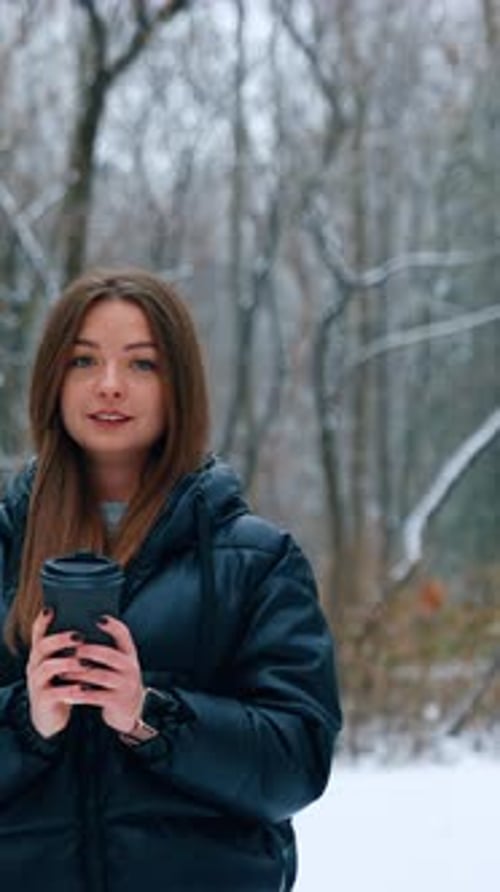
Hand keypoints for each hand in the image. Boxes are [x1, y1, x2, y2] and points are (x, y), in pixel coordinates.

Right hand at [26, 608, 84, 738]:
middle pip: (42, 646)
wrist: (51, 715)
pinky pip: (55, 692)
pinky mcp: (43, 700)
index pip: (37, 633)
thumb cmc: (62, 684)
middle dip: (61, 639)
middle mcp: (35, 665)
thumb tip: (97, 624)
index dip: (42, 621)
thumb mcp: (64, 665)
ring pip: (47, 668)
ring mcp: (36, 683)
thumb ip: (73, 649)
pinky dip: (70, 689)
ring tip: (85, 662)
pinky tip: (84, 688)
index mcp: (41, 654)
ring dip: (67, 663)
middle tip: (79, 636)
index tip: (51, 609)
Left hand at [61, 615, 143, 734]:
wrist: (130, 709)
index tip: (98, 618)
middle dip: (88, 651)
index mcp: (129, 653)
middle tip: (70, 649)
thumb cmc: (116, 680)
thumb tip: (76, 636)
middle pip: (108, 654)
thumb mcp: (117, 664)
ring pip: (98, 675)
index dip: (112, 625)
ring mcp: (125, 685)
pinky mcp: (118, 701)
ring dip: (78, 673)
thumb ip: (104, 650)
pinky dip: (79, 695)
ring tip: (61, 672)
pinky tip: (67, 693)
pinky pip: (95, 697)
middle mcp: (130, 667)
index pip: (123, 634)